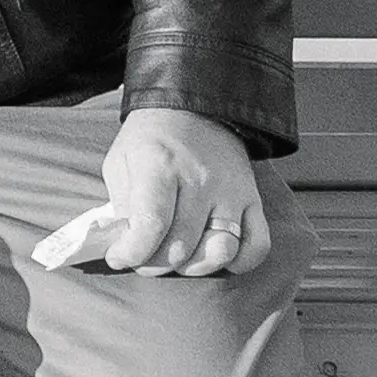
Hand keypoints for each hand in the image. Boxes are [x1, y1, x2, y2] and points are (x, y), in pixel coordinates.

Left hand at [97, 107, 273, 276]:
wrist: (196, 109)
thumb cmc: (151, 141)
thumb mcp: (121, 161)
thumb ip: (121, 205)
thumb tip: (125, 246)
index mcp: (160, 165)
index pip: (151, 225)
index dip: (132, 252)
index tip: (119, 257)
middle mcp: (200, 179)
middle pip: (181, 246)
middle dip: (154, 263)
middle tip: (144, 257)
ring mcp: (231, 191)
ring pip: (219, 251)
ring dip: (193, 267)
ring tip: (177, 258)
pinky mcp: (253, 200)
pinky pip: (257, 245)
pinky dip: (238, 262)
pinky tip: (216, 257)